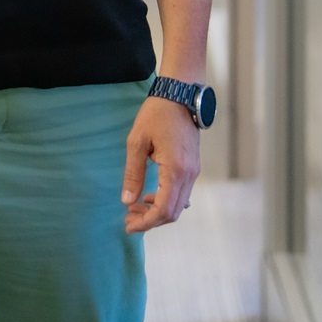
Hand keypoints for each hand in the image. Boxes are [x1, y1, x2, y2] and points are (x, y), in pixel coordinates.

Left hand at [123, 95, 200, 232]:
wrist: (179, 96)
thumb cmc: (156, 115)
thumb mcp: (137, 142)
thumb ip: (133, 173)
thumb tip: (127, 201)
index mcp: (175, 170)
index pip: (164, 210)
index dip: (147, 222)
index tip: (129, 226)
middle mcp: (189, 175)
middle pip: (173, 212)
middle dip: (151, 221)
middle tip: (128, 219)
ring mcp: (194, 172)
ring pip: (179, 205)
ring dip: (158, 212)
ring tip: (134, 208)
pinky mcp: (193, 167)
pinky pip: (181, 194)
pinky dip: (166, 201)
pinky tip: (148, 196)